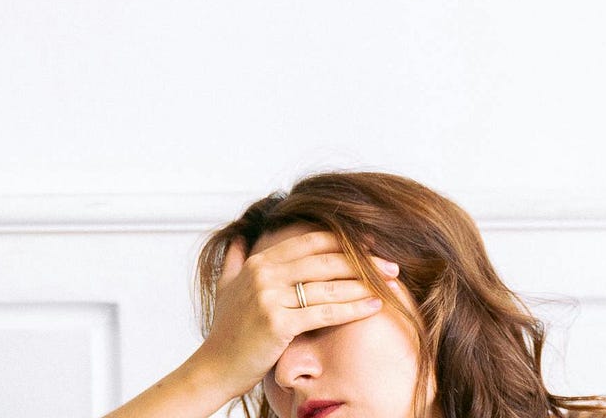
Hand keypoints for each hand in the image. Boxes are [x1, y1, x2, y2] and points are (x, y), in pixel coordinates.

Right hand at [191, 231, 399, 393]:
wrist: (214, 367)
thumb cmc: (226, 332)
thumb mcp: (226, 287)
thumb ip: (235, 260)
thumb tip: (241, 237)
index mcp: (258, 262)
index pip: (309, 242)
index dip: (343, 241)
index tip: (369, 246)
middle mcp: (263, 274)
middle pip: (324, 260)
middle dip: (363, 262)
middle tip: (391, 265)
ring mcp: (269, 298)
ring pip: (328, 286)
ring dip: (365, 284)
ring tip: (390, 285)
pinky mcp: (278, 323)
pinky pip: (324, 312)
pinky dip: (353, 308)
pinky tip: (374, 306)